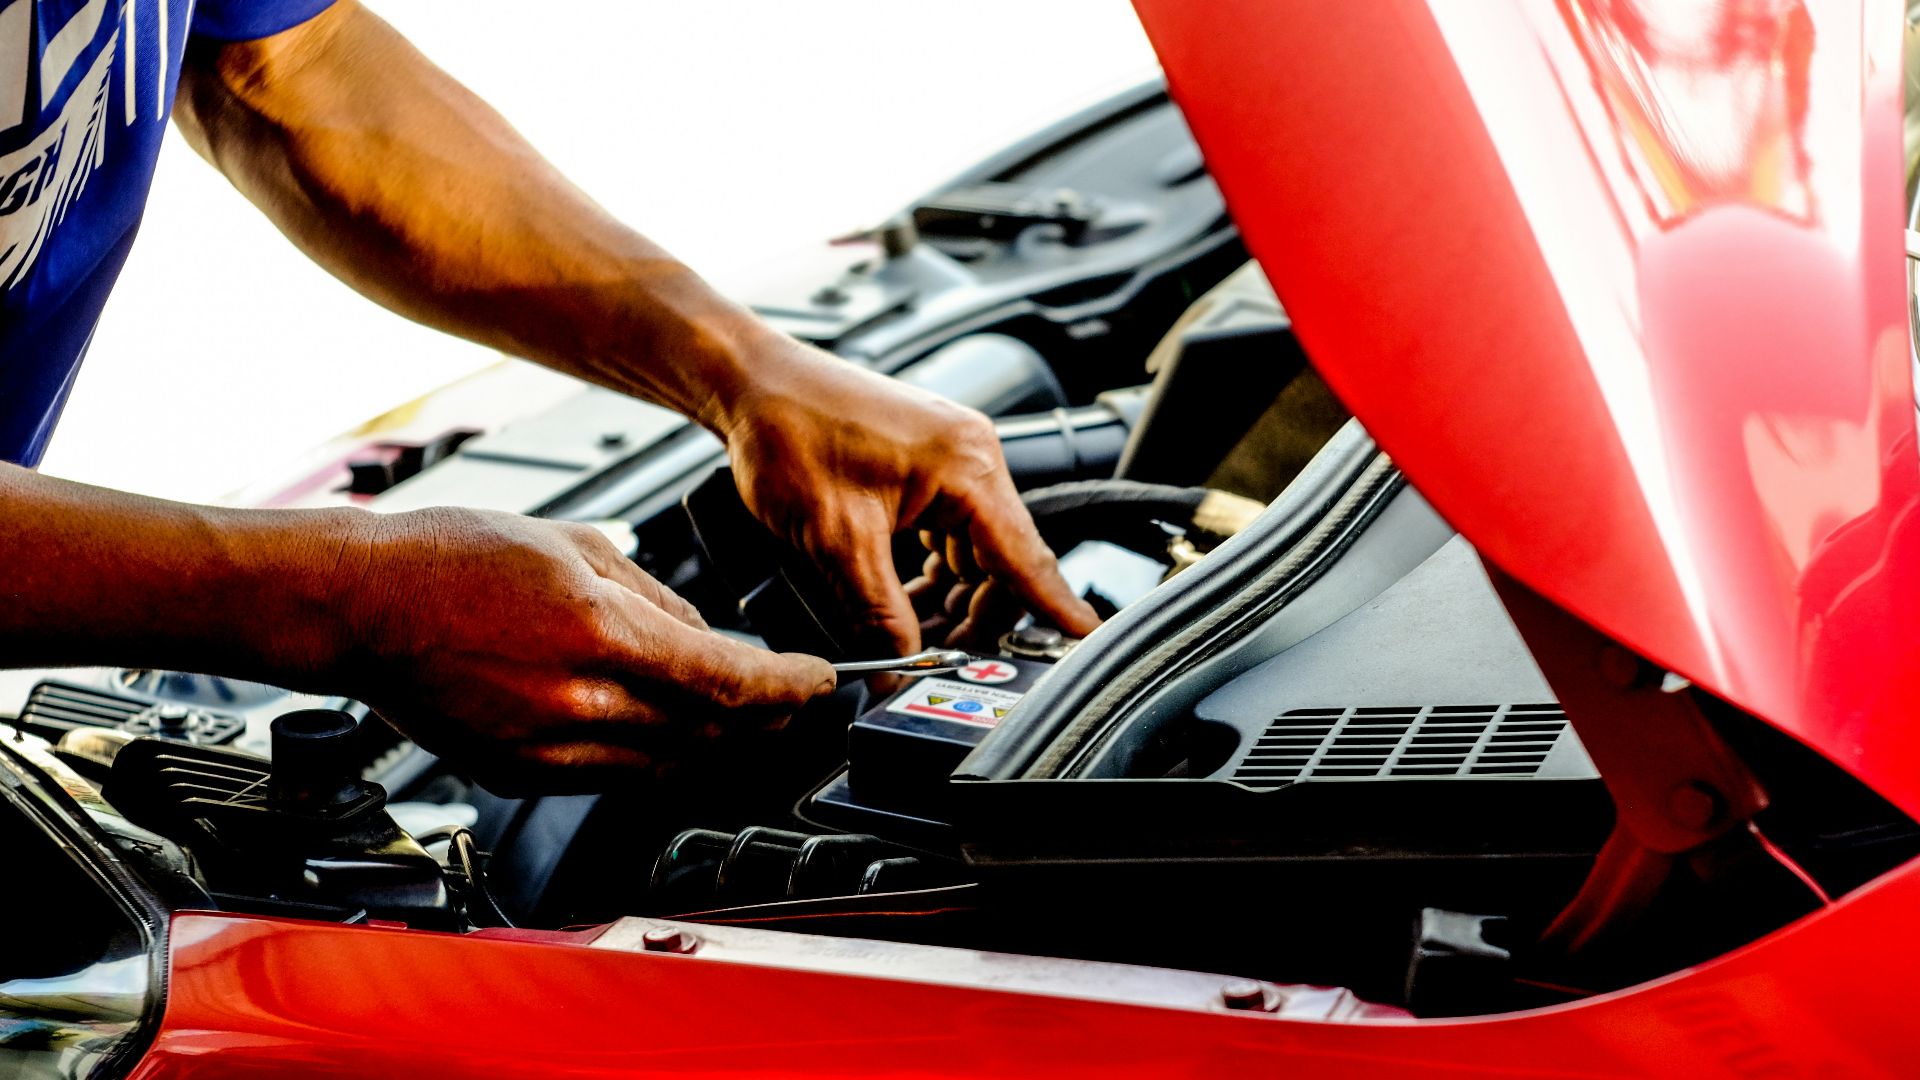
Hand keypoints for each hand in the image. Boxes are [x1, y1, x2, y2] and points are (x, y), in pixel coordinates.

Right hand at [335, 507, 835, 793]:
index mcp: (597, 630)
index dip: (787, 689)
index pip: (726, 680)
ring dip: (716, 746)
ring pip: (667, 764)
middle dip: (765, 721)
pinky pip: (612, 778)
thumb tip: (711, 638)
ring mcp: (543, 748)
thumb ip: (656, 597)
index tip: (818, 683)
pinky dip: (655, 758)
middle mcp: (575, 701)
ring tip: (747, 722)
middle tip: (796, 704)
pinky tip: (668, 733)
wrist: (358, 603)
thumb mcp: (577, 544)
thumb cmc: (452, 557)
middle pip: (707, 732)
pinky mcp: (517, 774)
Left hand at [716, 342, 1099, 654]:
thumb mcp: (835, 540)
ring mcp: (950, 460)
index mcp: (968, 468)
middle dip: (978, 618)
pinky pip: (948, 534)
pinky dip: (930, 573)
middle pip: (1003, 564)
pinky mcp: (925, 466)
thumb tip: (898, 670)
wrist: (751, 383)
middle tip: (943, 663)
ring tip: (912, 637)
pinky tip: (899, 599)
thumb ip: (876, 612)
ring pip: (974, 554)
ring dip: (950, 599)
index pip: (1028, 558)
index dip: (1056, 610)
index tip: (1087, 644)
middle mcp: (972, 458)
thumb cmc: (789, 431)